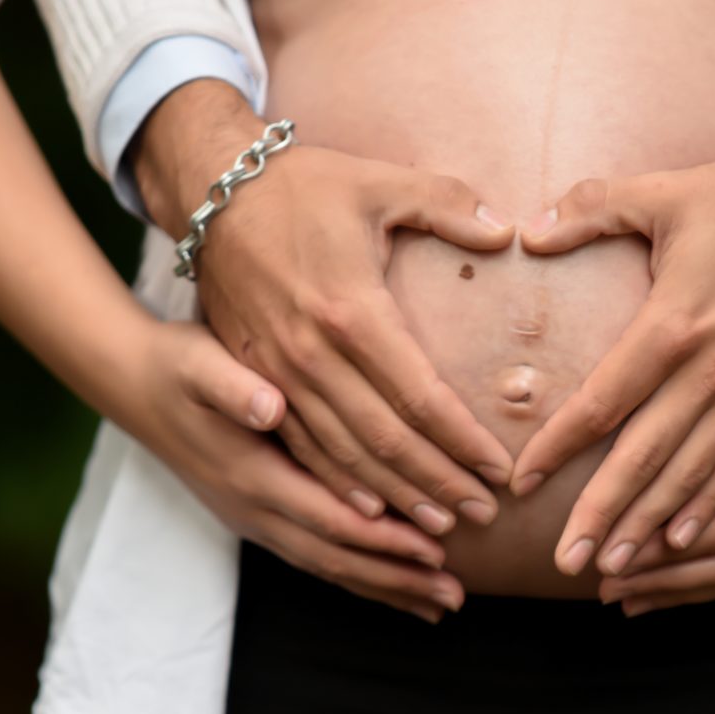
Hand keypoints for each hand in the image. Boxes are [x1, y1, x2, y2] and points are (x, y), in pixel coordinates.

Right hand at [121, 321, 464, 623]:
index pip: (330, 517)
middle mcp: (256, 510)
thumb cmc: (177, 368)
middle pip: (336, 557)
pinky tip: (396, 587)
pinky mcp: (260, 517)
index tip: (435, 548)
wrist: (134, 386)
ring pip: (328, 567)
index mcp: (253, 476)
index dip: (384, 537)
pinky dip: (360, 576)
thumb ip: (233, 386)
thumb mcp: (198, 364)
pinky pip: (317, 557)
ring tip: (440, 604)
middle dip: (397, 578)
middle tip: (453, 596)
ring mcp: (256, 520)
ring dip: (385, 587)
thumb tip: (268, 406)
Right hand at [134, 81, 515, 538]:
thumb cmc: (302, 187)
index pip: (420, 397)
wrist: (210, 191)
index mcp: (350, 310)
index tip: (499, 468)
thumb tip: (504, 232)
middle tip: (484, 514)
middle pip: (384, 441)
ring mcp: (277, 373)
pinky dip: (338, 485)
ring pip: (342, 457)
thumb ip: (445, 205)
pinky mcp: (255, 377)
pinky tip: (371, 513)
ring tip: (439, 530)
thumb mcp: (377, 183)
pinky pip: (301, 447)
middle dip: (438, 483)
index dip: (462, 440)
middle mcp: (311, 354)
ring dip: (394, 497)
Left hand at [511, 155, 714, 577]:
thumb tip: (530, 231)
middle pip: (645, 457)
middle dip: (603, 514)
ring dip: (653, 526)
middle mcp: (714, 371)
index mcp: (675, 323)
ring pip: (695, 475)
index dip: (559, 447)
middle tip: (567, 562)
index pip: (602, 402)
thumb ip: (595, 209)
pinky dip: (712, 508)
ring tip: (616, 568)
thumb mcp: (669, 192)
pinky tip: (685, 541)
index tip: (522, 482)